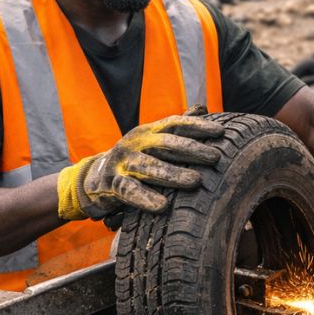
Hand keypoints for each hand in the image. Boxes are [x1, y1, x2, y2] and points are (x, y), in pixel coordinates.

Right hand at [57, 111, 224, 220]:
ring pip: (148, 166)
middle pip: (165, 143)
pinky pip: (129, 191)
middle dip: (191, 149)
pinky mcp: (110, 184)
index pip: (175, 124)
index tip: (222, 132)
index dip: (198, 127)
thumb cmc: (133, 160)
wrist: (92, 179)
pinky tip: (163, 206)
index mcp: (148, 132)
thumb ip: (176, 126)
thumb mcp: (152, 141)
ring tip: (195, 181)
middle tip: (215, 157)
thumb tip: (202, 108)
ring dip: (172, 174)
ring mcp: (121, 163)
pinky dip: (145, 198)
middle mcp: (135, 143)